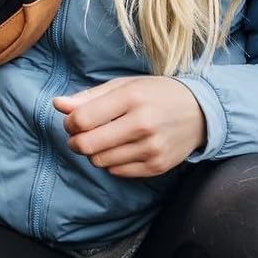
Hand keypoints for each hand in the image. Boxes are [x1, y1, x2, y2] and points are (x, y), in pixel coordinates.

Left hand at [52, 76, 205, 177]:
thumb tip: (57, 104)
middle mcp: (142, 124)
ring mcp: (151, 148)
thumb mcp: (123, 86)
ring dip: (94, 152)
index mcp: (131, 98)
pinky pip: (117, 172)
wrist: (200, 112)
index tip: (72, 121)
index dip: (69, 123)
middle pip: (87, 145)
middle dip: (75, 142)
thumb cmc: (155, 94)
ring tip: (104, 139)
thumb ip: (88, 97)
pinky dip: (111, 162)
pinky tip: (121, 148)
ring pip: (100, 161)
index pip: (82, 120)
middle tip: (79, 135)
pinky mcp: (157, 166)